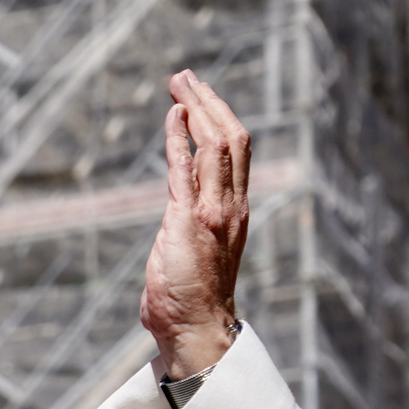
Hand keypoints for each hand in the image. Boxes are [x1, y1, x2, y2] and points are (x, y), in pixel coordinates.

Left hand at [141, 69, 250, 378]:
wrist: (196, 330)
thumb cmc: (190, 301)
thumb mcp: (192, 252)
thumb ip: (187, 225)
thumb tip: (175, 216)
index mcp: (234, 212)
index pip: (235, 153)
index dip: (219, 119)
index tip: (200, 97)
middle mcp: (230, 206)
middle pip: (231, 137)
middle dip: (210, 102)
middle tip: (186, 78)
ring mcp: (213, 212)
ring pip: (215, 144)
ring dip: (196, 109)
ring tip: (179, 83)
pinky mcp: (188, 221)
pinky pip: (186, 168)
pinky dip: (178, 138)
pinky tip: (174, 115)